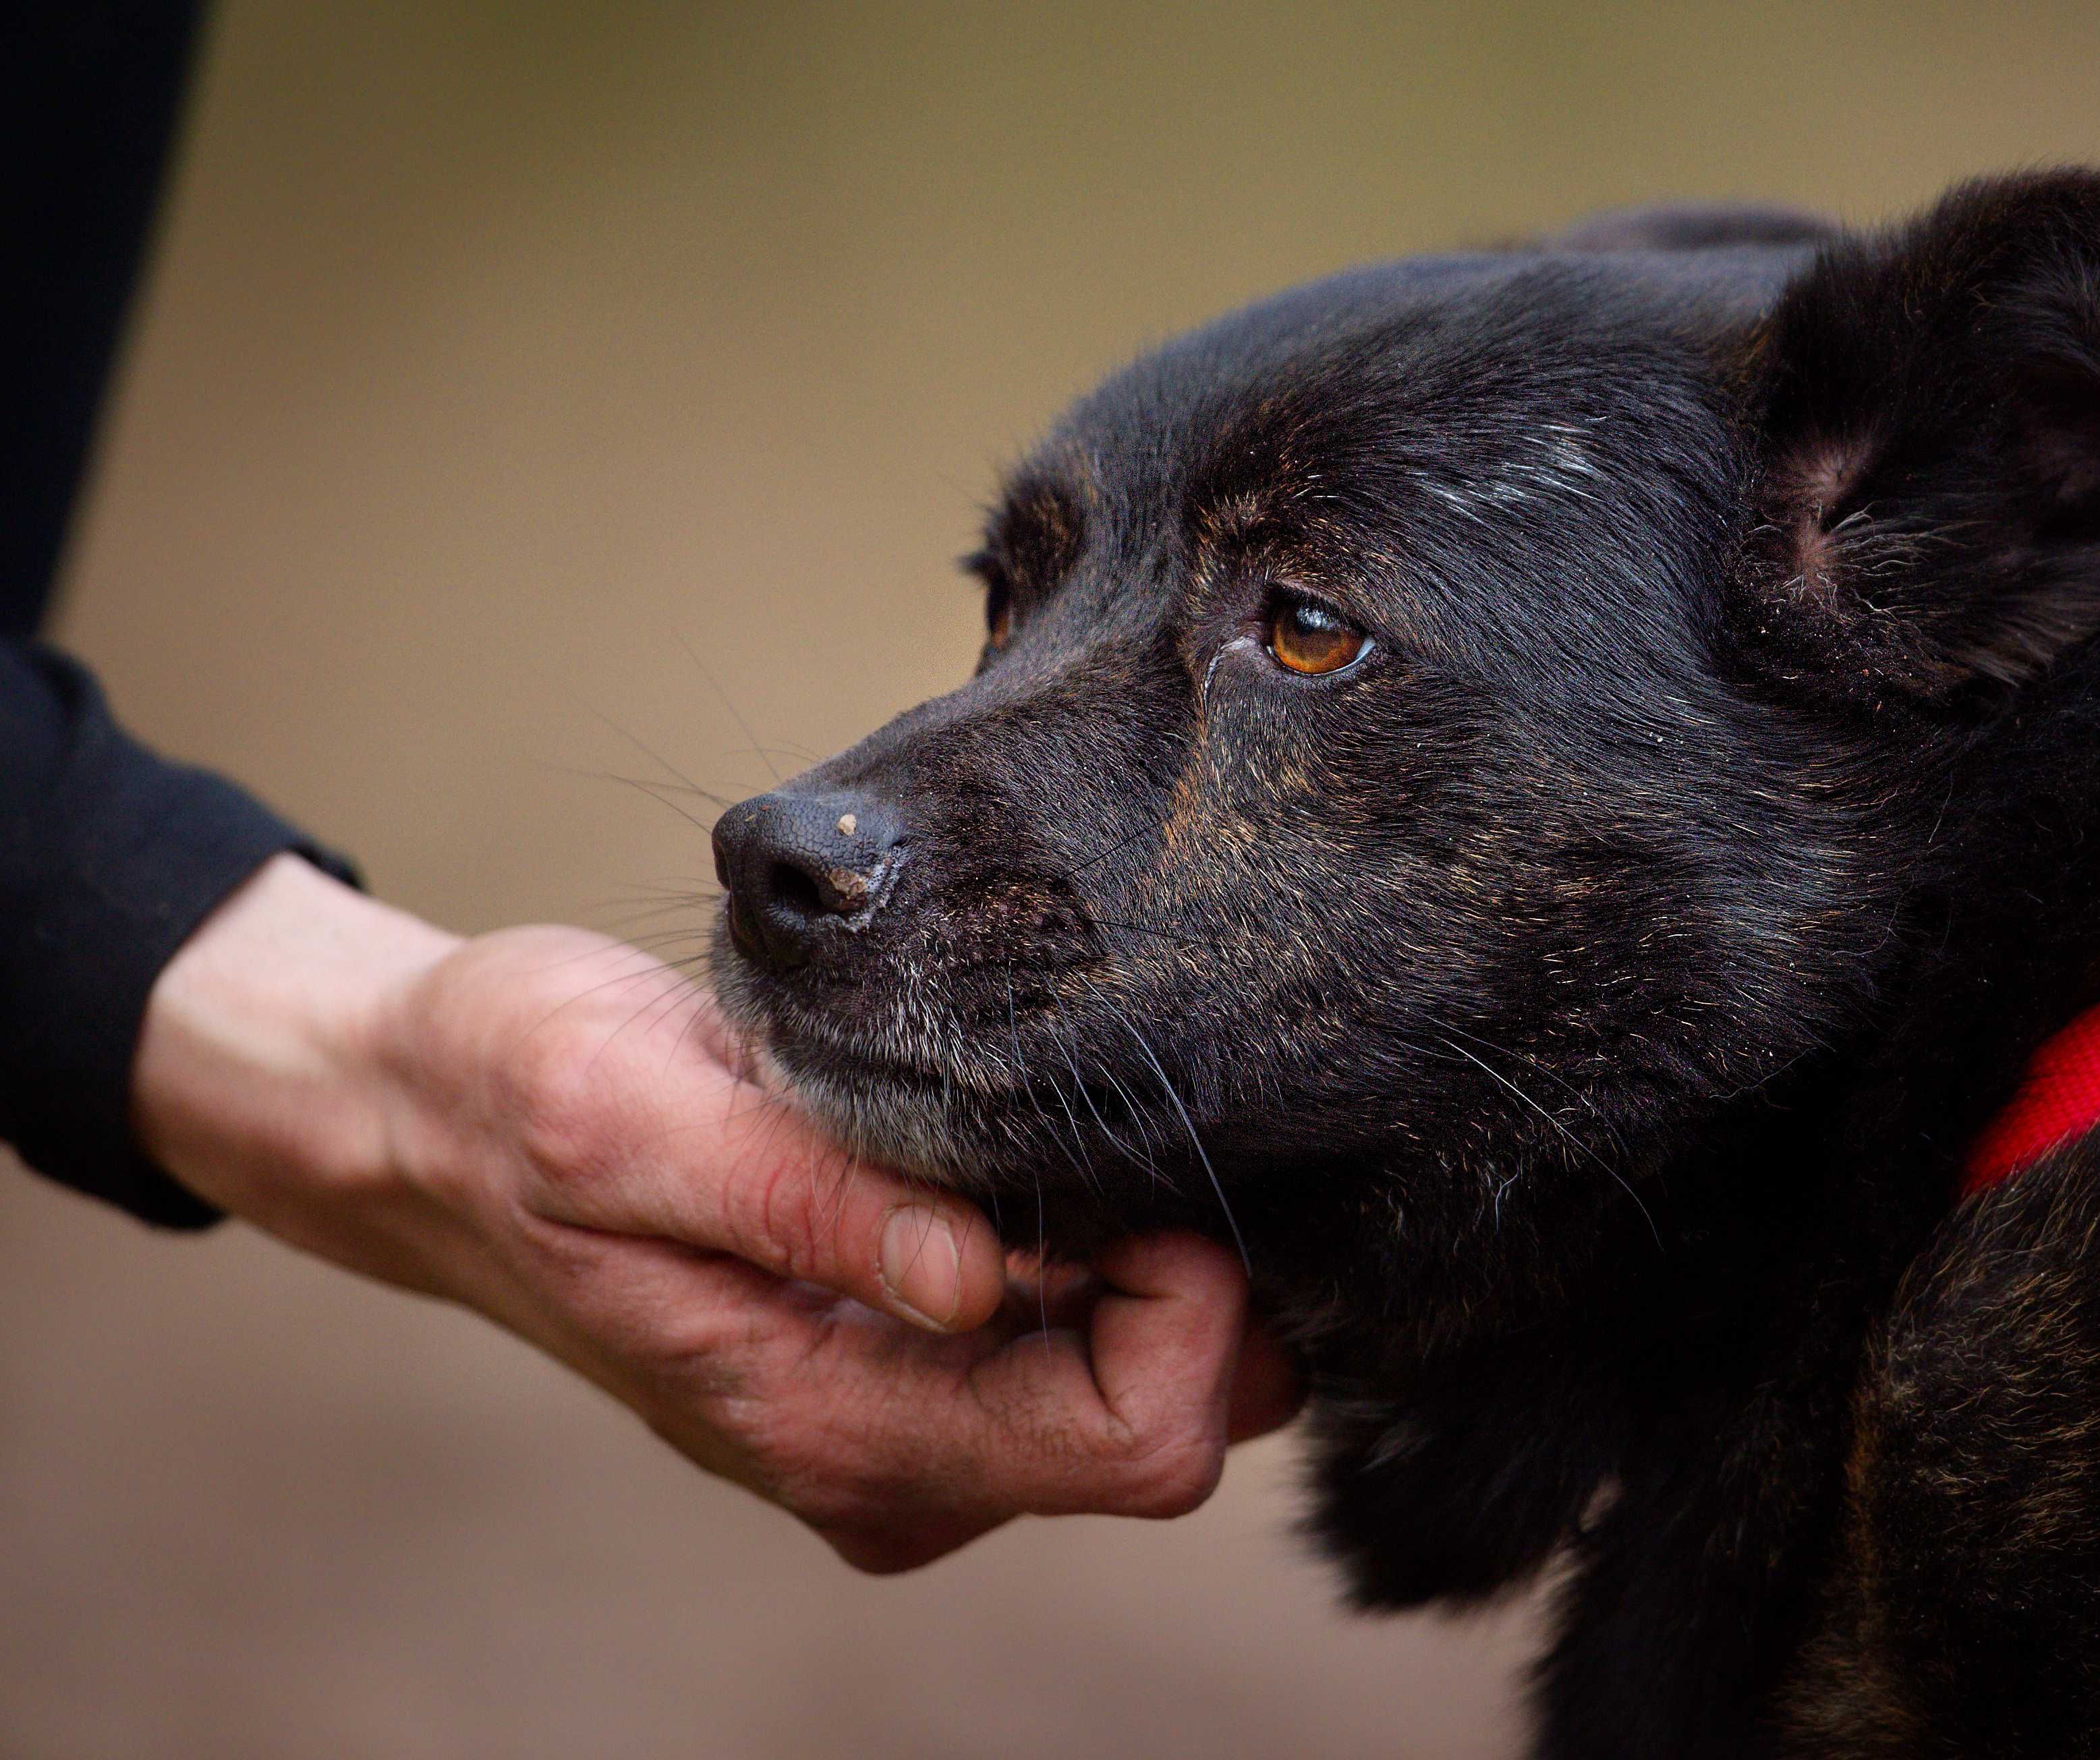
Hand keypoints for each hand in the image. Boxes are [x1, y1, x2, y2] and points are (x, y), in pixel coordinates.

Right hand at [129, 854, 1296, 1570]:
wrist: (432, 1122)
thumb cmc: (519, 1097)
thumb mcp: (640, 1115)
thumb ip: (814, 1201)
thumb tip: (977, 1275)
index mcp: (835, 1428)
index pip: (1138, 1439)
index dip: (1190, 1301)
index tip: (1128, 1162)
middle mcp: (894, 1470)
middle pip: (1177, 1430)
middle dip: (1200, 1288)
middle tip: (1115, 1126)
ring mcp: (916, 1434)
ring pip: (1154, 1392)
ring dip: (1158, 1269)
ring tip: (1061, 1132)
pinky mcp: (924, 1376)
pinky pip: (1096, 1353)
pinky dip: (1116, 1262)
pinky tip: (1043, 1158)